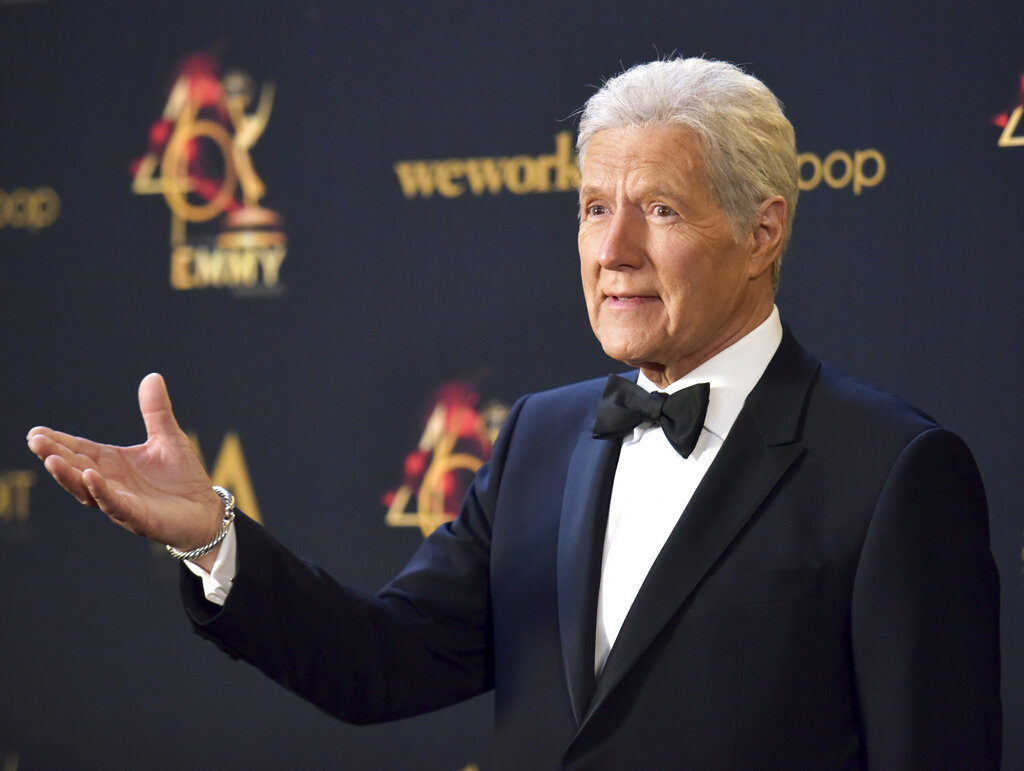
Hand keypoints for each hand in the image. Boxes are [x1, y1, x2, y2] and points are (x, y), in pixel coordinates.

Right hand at [27, 373, 224, 564]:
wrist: (206, 511)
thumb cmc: (183, 478)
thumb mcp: (169, 438)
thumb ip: (157, 411)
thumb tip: (152, 376)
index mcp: (114, 463)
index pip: (82, 450)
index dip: (59, 442)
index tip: (36, 432)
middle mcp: (112, 483)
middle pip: (77, 468)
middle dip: (55, 455)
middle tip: (35, 441)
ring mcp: (121, 501)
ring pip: (87, 490)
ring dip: (69, 476)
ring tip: (51, 460)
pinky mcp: (137, 517)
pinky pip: (115, 504)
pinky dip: (101, 492)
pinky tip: (91, 477)